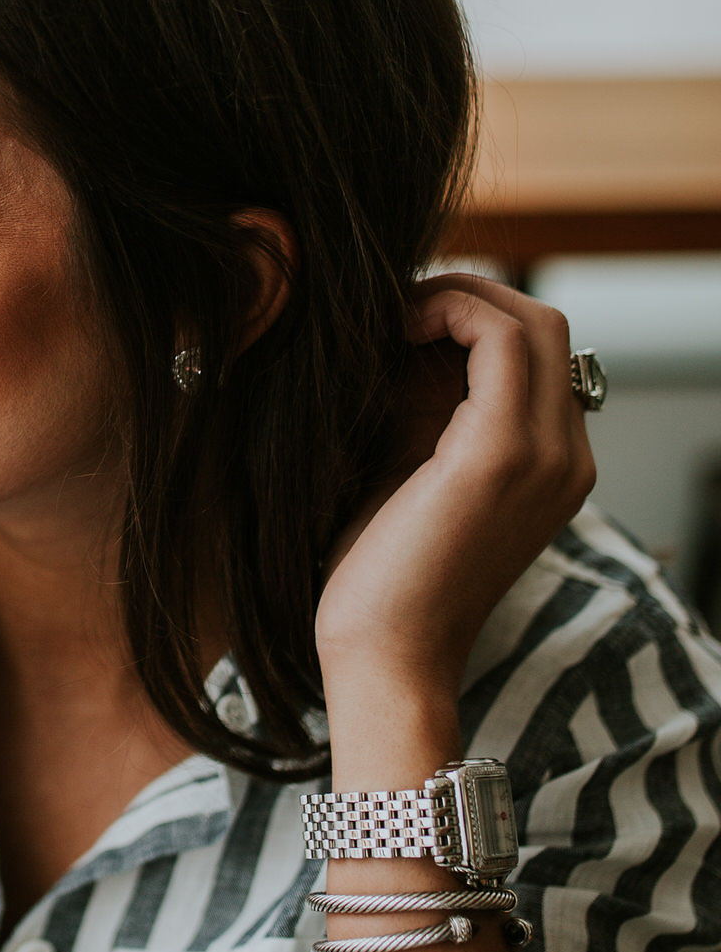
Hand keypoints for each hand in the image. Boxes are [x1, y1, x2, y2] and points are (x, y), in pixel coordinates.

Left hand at [315, 274, 595, 707]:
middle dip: (469, 297)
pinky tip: (396, 332)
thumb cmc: (381, 573)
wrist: (383, 654)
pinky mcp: (502, 452)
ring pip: (530, 320)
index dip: (470, 318)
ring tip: (394, 320)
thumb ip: (426, 401)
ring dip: (457, 299)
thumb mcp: (412, 465)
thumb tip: (403, 326)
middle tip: (398, 311)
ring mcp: (547, 454)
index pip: (538, 353)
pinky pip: (499, 338)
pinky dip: (448, 313)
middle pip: (544, 325)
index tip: (401, 323)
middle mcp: (569, 457)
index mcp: (555, 463)